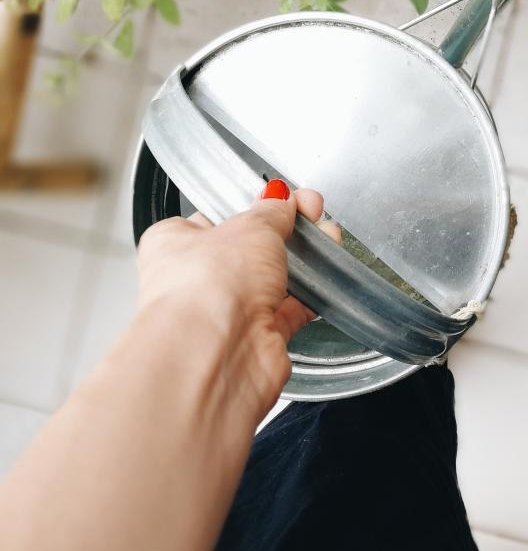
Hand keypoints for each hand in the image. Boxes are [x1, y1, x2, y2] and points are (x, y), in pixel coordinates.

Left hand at [136, 183, 334, 419]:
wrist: (215, 355)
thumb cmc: (205, 289)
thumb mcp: (250, 226)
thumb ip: (272, 210)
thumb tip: (281, 198)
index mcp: (176, 244)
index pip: (216, 216)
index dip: (252, 204)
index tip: (282, 195)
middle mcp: (197, 280)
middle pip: (250, 247)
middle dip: (286, 230)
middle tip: (311, 212)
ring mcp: (227, 311)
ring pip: (273, 278)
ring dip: (303, 258)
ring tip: (328, 237)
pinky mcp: (256, 338)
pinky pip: (288, 309)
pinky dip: (309, 295)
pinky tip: (326, 276)